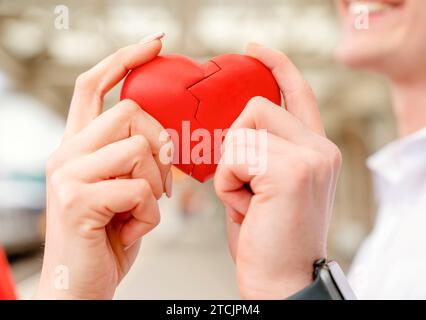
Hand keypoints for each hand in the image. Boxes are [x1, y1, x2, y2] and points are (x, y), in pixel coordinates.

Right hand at [35, 34, 172, 298]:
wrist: (80, 286)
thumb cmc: (107, 237)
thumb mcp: (121, 191)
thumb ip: (131, 159)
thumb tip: (161, 141)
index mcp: (77, 147)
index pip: (94, 87)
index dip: (124, 61)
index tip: (153, 45)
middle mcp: (67, 154)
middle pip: (129, 112)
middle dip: (160, 144)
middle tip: (163, 179)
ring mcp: (69, 176)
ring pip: (137, 149)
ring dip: (155, 184)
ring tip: (144, 210)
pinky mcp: (78, 201)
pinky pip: (139, 190)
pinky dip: (150, 215)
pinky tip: (133, 230)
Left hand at [214, 43, 341, 298]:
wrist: (281, 281)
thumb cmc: (266, 236)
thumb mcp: (264, 186)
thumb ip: (260, 150)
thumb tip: (235, 126)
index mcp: (314, 149)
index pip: (297, 93)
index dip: (277, 66)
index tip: (254, 49)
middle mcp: (320, 147)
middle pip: (257, 107)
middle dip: (236, 145)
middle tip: (244, 185)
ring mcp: (310, 157)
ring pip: (243, 131)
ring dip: (231, 169)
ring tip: (248, 201)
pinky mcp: (292, 170)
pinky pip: (235, 155)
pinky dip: (227, 183)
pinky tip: (247, 207)